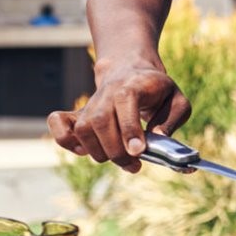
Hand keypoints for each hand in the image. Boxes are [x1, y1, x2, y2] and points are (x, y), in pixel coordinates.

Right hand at [49, 62, 189, 171]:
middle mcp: (107, 93)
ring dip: (99, 152)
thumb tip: (157, 138)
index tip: (138, 151)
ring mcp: (90, 103)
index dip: (129, 128)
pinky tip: (84, 151)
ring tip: (120, 160)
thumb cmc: (157, 91)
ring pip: (83, 128)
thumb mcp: (177, 100)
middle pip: (101, 121)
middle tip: (134, 164)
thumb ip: (173, 119)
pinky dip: (65, 139)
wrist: (131, 71)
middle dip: (117, 150)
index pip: (126, 101)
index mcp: (133, 85)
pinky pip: (58, 122)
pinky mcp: (78, 112)